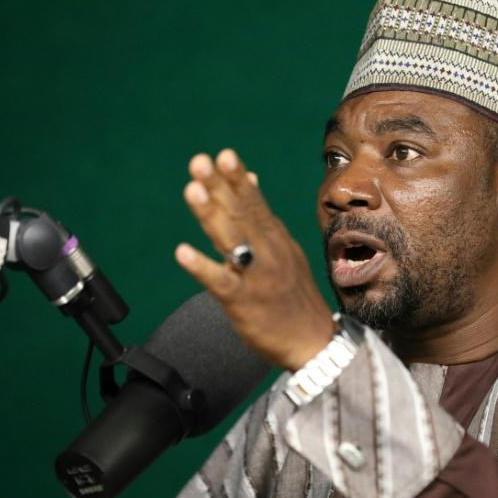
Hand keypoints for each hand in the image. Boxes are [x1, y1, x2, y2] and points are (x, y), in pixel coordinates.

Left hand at [175, 149, 334, 370]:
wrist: (315, 342)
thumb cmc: (293, 294)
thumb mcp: (285, 249)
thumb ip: (262, 216)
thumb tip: (247, 177)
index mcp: (275, 238)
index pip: (254, 204)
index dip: (237, 180)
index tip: (223, 155)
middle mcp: (268, 252)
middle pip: (242, 215)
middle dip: (221, 187)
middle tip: (201, 162)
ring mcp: (257, 276)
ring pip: (231, 241)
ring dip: (211, 215)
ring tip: (192, 191)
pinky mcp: (244, 303)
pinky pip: (221, 283)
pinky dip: (202, 267)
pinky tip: (182, 252)